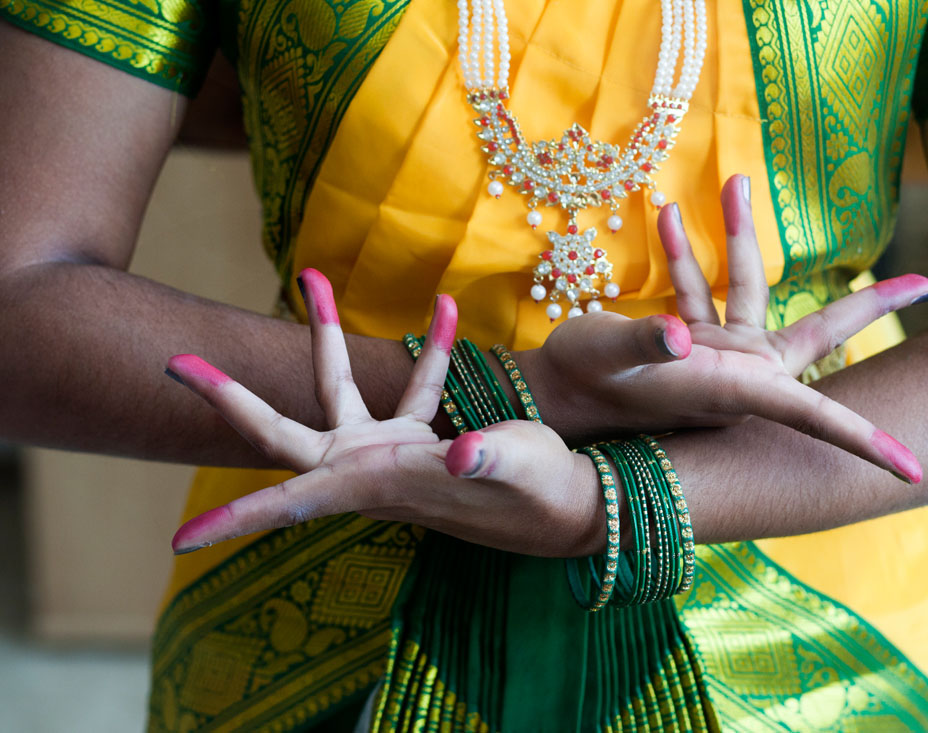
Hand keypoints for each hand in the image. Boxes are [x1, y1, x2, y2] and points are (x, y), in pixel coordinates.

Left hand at [167, 269, 601, 556]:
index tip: (181, 541)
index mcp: (379, 485)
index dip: (238, 519)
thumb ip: (487, 460)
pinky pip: (409, 386)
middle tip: (177, 361)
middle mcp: (368, 471)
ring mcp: (388, 454)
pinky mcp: (416, 440)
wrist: (569, 508)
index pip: (294, 502)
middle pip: (281, 434)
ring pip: (337, 390)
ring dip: (324, 334)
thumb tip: (460, 453)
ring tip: (313, 274)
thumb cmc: (543, 498)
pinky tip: (444, 310)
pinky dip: (424, 350)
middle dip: (231, 397)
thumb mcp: (520, 472)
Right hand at [527, 176, 927, 482]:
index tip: (913, 470)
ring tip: (734, 181)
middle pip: (818, 334)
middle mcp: (735, 375)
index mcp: (729, 389)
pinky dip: (689, 254)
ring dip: (740, 235)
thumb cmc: (578, 384)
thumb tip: (678, 336)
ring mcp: (717, 356)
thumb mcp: (605, 358)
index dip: (863, 440)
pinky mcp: (692, 342)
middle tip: (922, 283)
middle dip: (867, 305)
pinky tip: (673, 215)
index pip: (813, 415)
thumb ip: (643, 344)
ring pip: (751, 288)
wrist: (551, 395)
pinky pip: (701, 290)